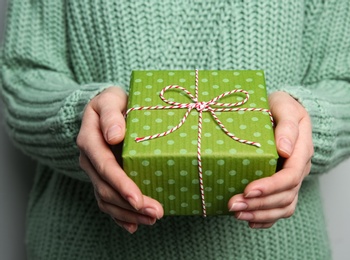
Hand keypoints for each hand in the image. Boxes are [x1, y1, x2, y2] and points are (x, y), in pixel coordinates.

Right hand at [77, 87, 163, 232]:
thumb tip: (114, 136)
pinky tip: (133, 225)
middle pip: (106, 188)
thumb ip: (111, 114)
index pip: (105, 166)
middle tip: (156, 213)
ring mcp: (95, 171)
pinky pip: (107, 200)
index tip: (138, 198)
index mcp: (90, 139)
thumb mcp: (110, 99)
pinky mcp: (102, 178)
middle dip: (130, 205)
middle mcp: (89, 159)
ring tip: (151, 220)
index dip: (121, 184)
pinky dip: (119, 215)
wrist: (105, 109)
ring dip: (128, 213)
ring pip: (106, 199)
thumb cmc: (113, 102)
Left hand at [228, 91, 312, 227]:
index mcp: (301, 150)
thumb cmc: (281, 107)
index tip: (248, 190)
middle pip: (286, 196)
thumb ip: (287, 125)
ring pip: (284, 206)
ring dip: (260, 214)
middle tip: (234, 205)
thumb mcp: (284, 106)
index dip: (270, 186)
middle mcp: (299, 168)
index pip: (291, 176)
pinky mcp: (283, 185)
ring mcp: (292, 179)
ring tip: (237, 214)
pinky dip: (266, 218)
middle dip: (260, 204)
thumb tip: (284, 149)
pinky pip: (280, 209)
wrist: (285, 112)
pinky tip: (250, 221)